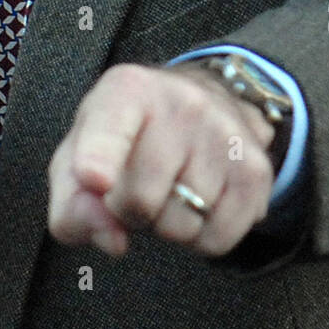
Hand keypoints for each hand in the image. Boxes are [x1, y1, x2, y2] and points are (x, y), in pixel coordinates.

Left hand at [47, 63, 274, 258]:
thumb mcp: (79, 154)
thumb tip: (111, 238)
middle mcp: (182, 102)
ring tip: (169, 189)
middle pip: (140, 200)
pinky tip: (196, 204)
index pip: (110, 127)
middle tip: (136, 187)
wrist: (202, 102)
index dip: (97, 157)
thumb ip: (72, 203)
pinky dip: (201, 238)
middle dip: (129, 213)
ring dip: (167, 225)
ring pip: (181, 226)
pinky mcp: (256, 168)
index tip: (94, 178)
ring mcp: (225, 133)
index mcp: (127, 90)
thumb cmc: (126, 136)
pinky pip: (218, 239)